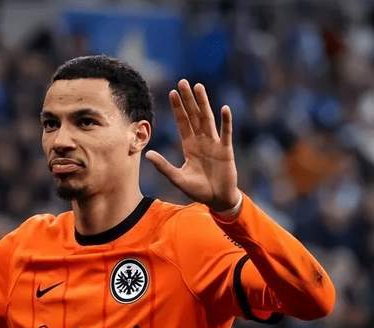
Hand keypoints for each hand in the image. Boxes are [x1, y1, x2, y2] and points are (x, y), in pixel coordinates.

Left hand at [145, 80, 240, 211]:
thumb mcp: (177, 178)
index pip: (182, 122)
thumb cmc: (198, 189)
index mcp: (189, 146)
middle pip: (193, 116)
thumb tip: (147, 154)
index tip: (172, 92)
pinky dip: (225, 122)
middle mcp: (201, 141)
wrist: (217, 199)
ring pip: (208, 119)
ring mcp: (214, 144)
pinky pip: (226, 133)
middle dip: (188, 100)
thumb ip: (163, 166)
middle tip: (183, 82)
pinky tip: (224, 109)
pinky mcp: (226, 151)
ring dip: (203, 103)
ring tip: (199, 87)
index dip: (177, 108)